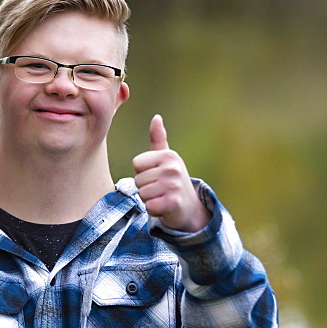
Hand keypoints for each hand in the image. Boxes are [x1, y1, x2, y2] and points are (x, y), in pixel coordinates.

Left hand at [132, 114, 210, 231]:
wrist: (190, 208)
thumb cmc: (172, 180)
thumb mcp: (166, 159)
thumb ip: (158, 139)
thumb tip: (156, 117)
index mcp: (168, 155)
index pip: (137, 163)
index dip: (143, 172)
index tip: (156, 175)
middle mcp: (172, 168)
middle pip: (138, 180)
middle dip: (146, 187)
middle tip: (160, 189)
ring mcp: (173, 186)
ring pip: (142, 194)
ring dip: (150, 199)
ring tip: (162, 197)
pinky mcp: (173, 203)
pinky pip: (149, 207)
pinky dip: (154, 210)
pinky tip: (165, 207)